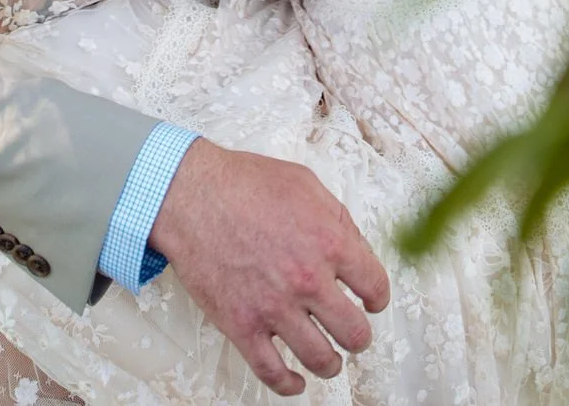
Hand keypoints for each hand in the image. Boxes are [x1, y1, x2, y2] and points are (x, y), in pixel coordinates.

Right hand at [146, 138, 389, 394]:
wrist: (190, 196)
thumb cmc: (243, 184)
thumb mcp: (305, 185)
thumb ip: (338, 219)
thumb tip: (357, 249)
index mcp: (329, 242)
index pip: (375, 286)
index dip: (378, 297)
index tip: (372, 302)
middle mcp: (307, 280)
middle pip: (355, 332)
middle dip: (359, 337)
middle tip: (353, 334)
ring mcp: (274, 307)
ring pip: (320, 358)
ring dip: (331, 363)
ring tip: (330, 359)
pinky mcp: (241, 325)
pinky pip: (271, 371)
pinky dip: (288, 384)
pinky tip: (296, 381)